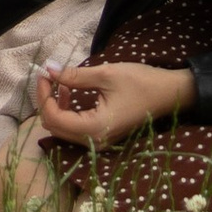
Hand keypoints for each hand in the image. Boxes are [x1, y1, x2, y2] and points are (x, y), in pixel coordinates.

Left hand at [31, 60, 194, 144]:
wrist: (168, 94)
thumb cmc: (140, 82)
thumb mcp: (106, 74)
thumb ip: (75, 76)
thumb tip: (49, 69)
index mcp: (95, 128)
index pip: (55, 119)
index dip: (44, 96)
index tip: (44, 73)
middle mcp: (94, 141)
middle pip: (55, 127)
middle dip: (46, 101)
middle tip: (49, 75)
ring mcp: (99, 142)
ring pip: (63, 130)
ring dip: (55, 106)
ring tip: (60, 82)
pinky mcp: (102, 136)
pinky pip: (74, 129)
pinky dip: (66, 111)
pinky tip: (69, 92)